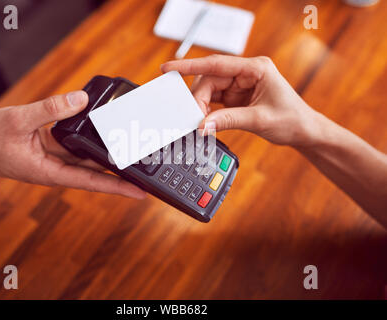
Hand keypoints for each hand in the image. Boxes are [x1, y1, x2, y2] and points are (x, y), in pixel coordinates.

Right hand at [0, 91, 145, 198]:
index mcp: (51, 172)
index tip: (141, 192)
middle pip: (97, 172)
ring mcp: (58, 160)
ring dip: (110, 157)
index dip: (117, 187)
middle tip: (149, 170)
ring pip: (89, 158)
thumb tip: (81, 100)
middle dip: (122, 173)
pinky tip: (108, 134)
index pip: (92, 181)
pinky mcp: (55, 149)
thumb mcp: (19, 121)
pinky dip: (93, 141)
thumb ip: (50, 110)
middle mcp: (59, 169)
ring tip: (137, 153)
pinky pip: (78, 146)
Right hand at [161, 55, 321, 145]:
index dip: (190, 65)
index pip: (217, 63)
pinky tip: (205, 120)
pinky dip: (207, 110)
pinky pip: (214, 100)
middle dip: (198, 98)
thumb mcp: (259, 120)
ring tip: (199, 122)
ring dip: (201, 105)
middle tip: (192, 117)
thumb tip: (203, 125)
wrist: (303, 131)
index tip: (170, 68)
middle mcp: (246, 73)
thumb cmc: (291, 120)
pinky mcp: (236, 96)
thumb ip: (229, 120)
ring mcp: (240, 84)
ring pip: (209, 90)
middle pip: (210, 78)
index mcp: (255, 68)